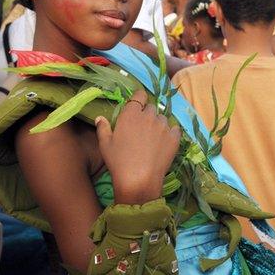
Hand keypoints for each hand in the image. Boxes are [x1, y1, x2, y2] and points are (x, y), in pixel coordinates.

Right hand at [95, 90, 180, 204]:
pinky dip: (170, 133)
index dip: (139, 99)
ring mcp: (163, 126)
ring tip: (153, 139)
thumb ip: (103, 128)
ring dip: (158, 124)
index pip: (140, 95)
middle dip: (147, 114)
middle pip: (151, 107)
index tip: (137, 108)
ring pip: (163, 118)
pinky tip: (164, 143)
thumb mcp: (105, 144)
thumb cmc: (118, 161)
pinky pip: (174, 129)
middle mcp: (149, 116)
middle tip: (142, 129)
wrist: (139, 179)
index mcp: (131, 114)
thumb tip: (100, 118)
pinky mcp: (174, 138)